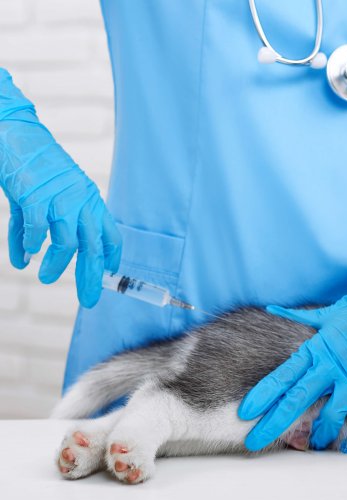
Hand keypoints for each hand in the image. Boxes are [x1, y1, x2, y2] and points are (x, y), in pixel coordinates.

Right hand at [1, 68, 120, 306]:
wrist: (16, 133)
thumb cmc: (35, 166)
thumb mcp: (51, 194)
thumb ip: (46, 225)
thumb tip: (31, 257)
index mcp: (89, 200)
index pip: (109, 234)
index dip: (111, 256)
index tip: (110, 275)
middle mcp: (80, 201)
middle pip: (92, 247)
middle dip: (91, 276)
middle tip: (88, 299)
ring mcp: (59, 199)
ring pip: (66, 244)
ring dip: (58, 265)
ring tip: (48, 279)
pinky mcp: (35, 197)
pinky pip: (36, 231)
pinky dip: (29, 247)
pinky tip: (23, 259)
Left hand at [238, 257, 346, 452]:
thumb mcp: (328, 312)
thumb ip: (299, 317)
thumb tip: (273, 309)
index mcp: (318, 348)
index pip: (283, 376)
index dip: (263, 396)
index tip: (245, 413)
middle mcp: (333, 366)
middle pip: (297, 401)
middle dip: (274, 424)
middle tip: (256, 442)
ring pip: (332, 416)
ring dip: (319, 434)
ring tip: (312, 444)